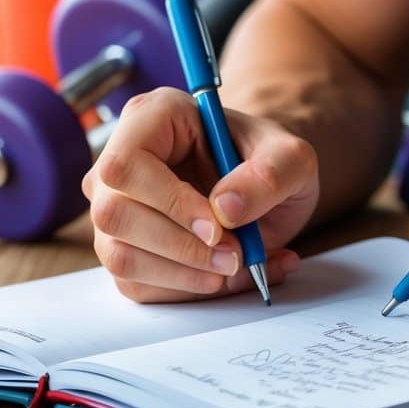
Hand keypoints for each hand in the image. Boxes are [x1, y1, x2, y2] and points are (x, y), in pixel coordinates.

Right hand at [82, 87, 317, 301]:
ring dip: (184, 274)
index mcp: (153, 117)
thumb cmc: (270, 163)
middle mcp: (120, 160)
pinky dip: (186, 289)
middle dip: (181, 247)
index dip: (168, 202)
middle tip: (236, 255)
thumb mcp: (293, 160)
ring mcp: (115, 206)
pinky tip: (228, 277)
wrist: (266, 191)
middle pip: (115, 215)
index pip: (126, 164)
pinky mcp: (123, 246)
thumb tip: (225, 210)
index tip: (217, 228)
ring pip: (120, 256)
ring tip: (237, 266)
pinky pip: (136, 284)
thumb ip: (270, 175)